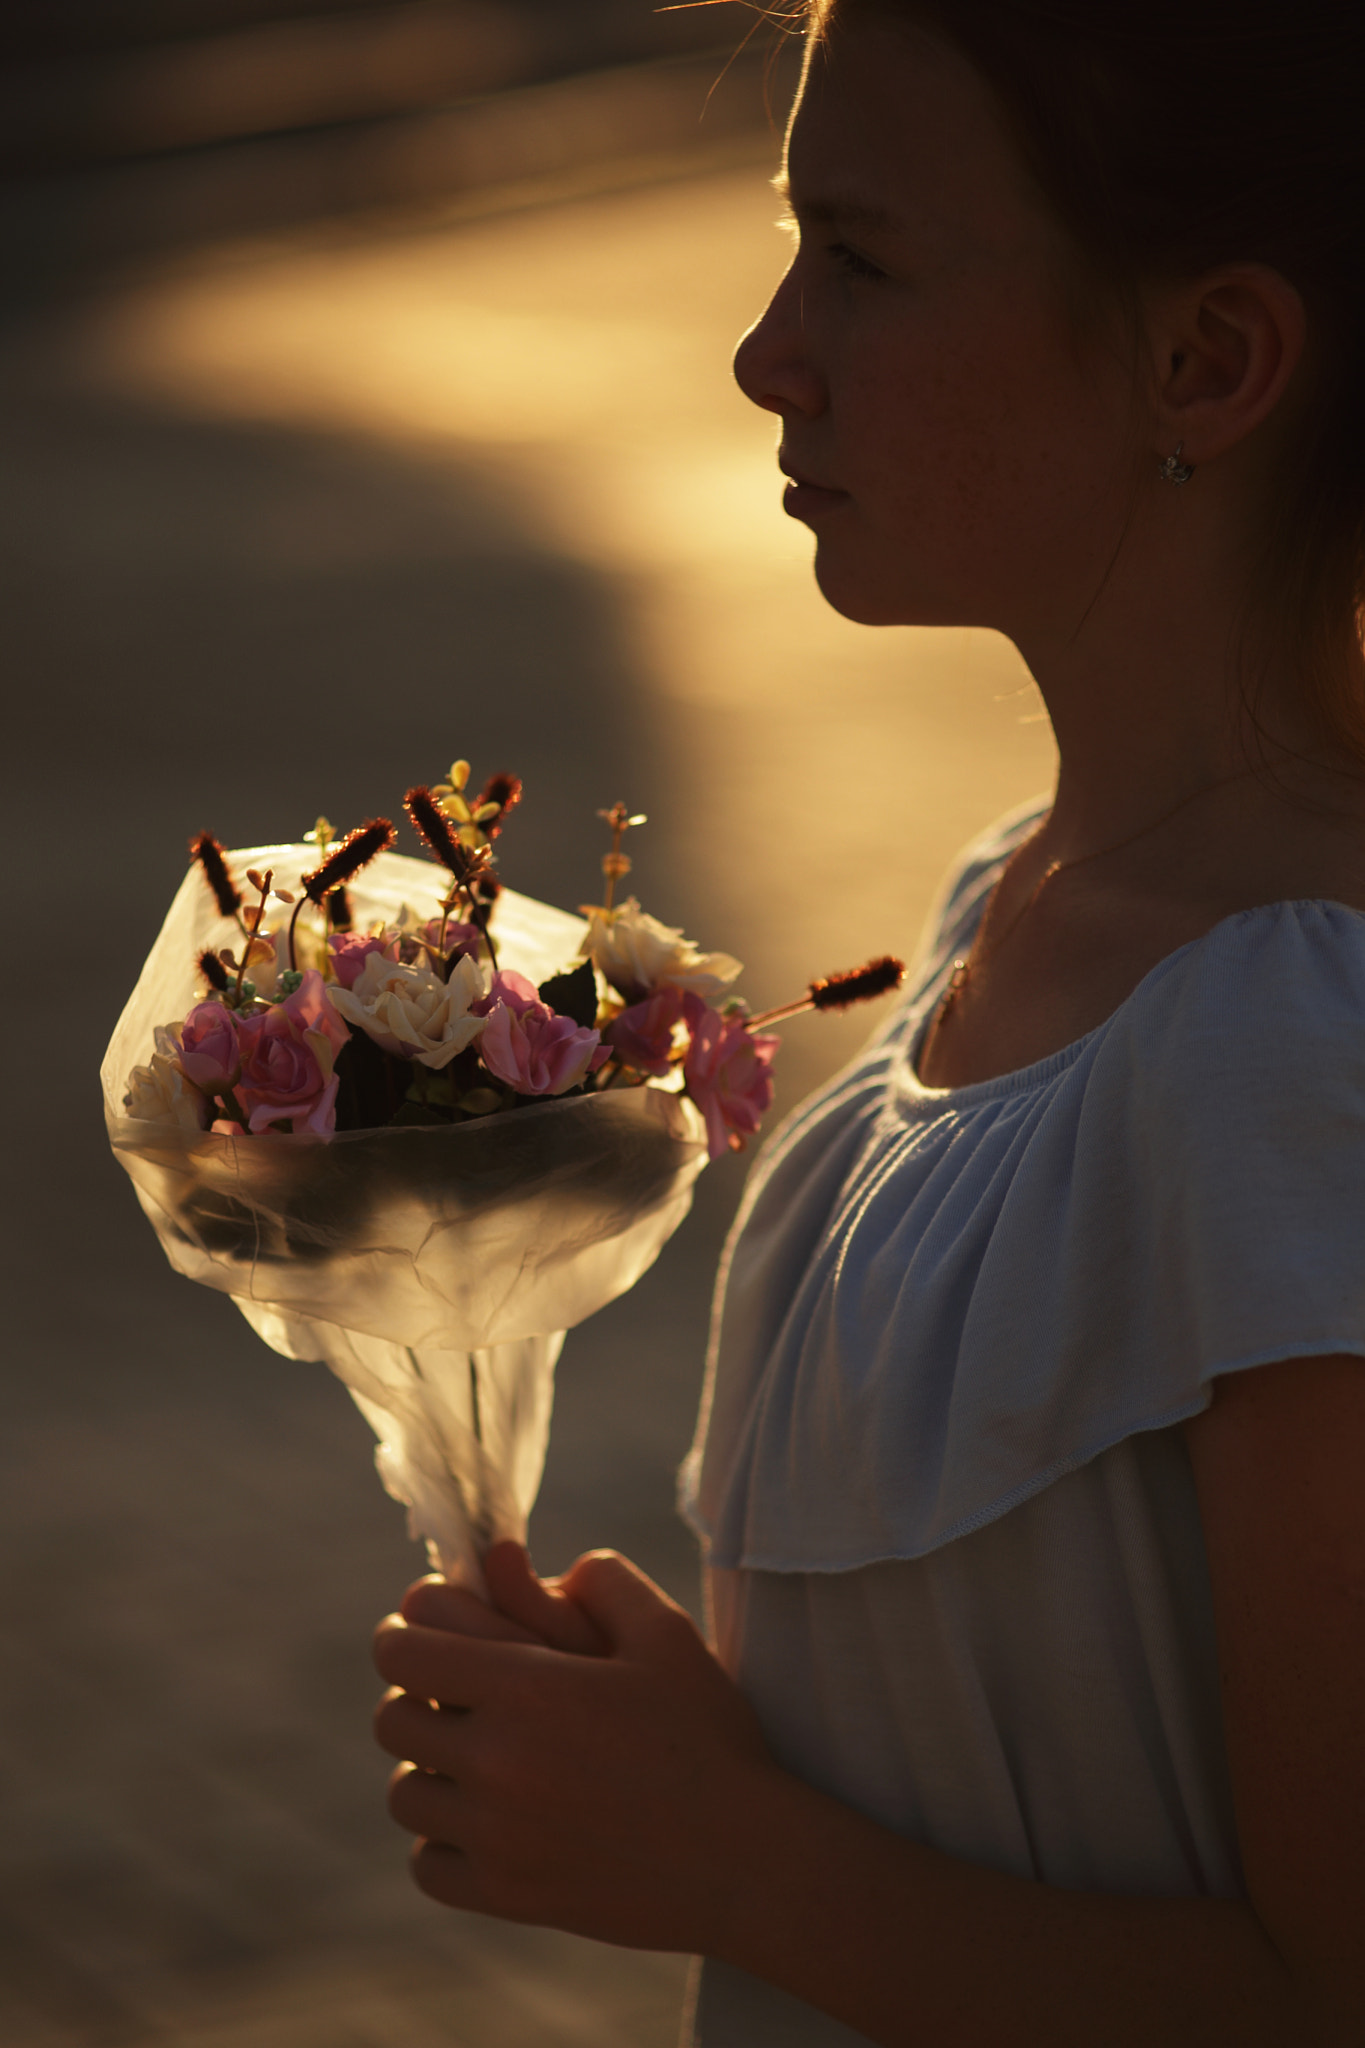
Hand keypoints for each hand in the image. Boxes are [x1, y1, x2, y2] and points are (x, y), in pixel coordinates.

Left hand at [372, 1547, 776, 1952]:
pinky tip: (487, 1820)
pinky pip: (426, 1865)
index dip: (413, 1629)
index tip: (436, 1631)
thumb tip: (528, 1566)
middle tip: (458, 1692)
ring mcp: (496, 1837)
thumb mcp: (667, 1635)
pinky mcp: (507, 1895)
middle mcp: (497, 1762)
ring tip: (477, 1757)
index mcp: (527, 1688)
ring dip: (430, 1768)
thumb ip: (600, 1580)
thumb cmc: (711, 1737)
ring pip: (404, 1794)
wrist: (747, 1862)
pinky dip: (442, 1840)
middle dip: (418, 1695)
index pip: (404, 1647)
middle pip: (391, 1719)